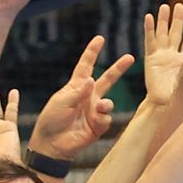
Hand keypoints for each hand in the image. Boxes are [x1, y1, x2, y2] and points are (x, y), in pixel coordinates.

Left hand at [29, 37, 135, 160]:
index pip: (86, 66)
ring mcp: (94, 110)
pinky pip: (106, 118)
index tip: (100, 39)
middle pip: (106, 79)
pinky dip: (101, 118)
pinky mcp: (98, 125)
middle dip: (118, 68)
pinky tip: (94, 122)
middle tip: (130, 57)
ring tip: (101, 106)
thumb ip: (77, 92)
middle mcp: (88, 96)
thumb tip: (92, 79)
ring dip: (106, 104)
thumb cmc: (51, 120)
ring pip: (109, 102)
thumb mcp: (60, 102)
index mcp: (76, 87)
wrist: (52, 144)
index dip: (92, 52)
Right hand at [141, 3, 182, 105]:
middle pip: (176, 33)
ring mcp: (162, 57)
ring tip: (166, 7)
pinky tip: (149, 17)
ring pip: (163, 34)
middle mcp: (174, 56)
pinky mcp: (151, 59)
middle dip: (178, 19)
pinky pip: (150, 40)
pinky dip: (149, 28)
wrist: (169, 106)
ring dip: (164, 20)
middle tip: (180, 5)